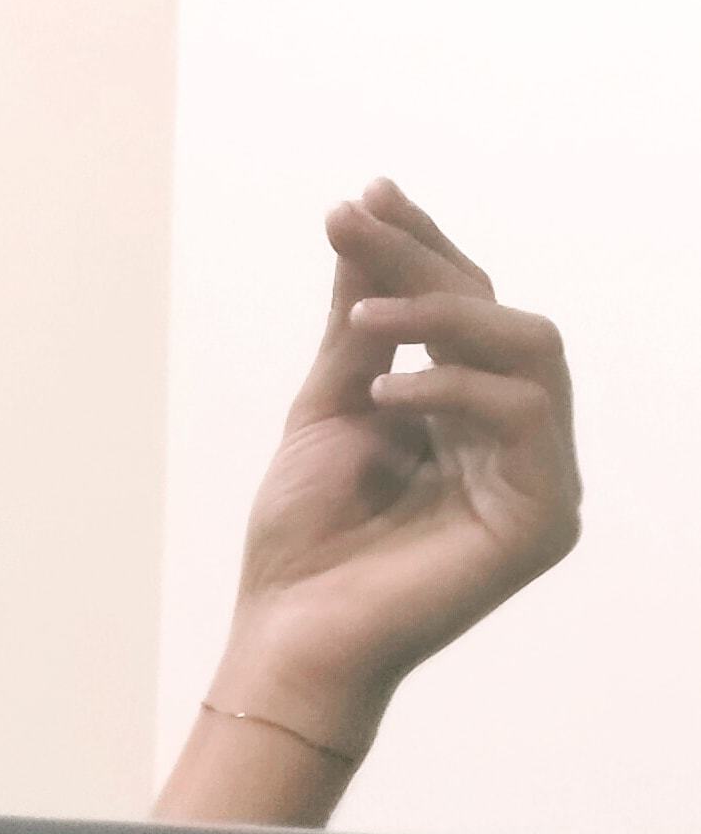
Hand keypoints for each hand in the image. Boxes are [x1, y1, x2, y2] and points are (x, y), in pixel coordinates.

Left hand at [215, 179, 579, 754]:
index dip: (421, 248)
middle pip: (498, 315)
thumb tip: (366, 220)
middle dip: (425, 265)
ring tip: (361, 322)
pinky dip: (456, 389)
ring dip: (442, 318)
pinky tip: (387, 395)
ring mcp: (540, 476)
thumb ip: (357, 326)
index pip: (463, 308)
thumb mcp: (328, 407)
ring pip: (528, 350)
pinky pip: (525, 416)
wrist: (288, 637)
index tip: (366, 196)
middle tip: (356, 226)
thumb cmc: (303, 539)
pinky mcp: (545, 517)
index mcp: (466, 413)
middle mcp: (515, 438)